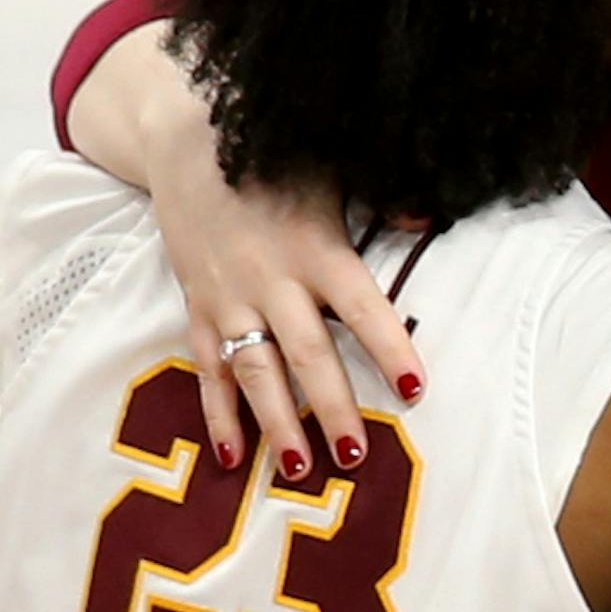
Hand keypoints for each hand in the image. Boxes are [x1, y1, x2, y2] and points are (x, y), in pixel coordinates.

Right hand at [142, 105, 425, 479]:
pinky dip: (217, 413)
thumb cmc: (278, 157)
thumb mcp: (334, 166)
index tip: (416, 388)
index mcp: (318, 248)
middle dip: (331, 408)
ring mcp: (229, 299)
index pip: (362, 307)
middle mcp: (273, 280)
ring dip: (276, 423)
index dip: (388, 348)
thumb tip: (426, 220)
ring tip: (298, 470)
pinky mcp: (196, 309)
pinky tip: (231, 455)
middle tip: (355, 457)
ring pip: (256, 371)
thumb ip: (382, 197)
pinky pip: (207, 370)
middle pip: (307, 354)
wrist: (184, 141)